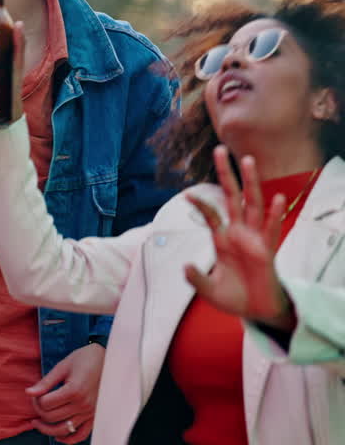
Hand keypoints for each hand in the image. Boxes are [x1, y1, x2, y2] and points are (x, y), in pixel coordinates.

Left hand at [24, 343, 103, 442]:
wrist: (109, 360)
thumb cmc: (84, 359)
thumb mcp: (62, 367)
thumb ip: (45, 382)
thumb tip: (28, 393)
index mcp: (74, 390)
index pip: (45, 404)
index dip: (35, 399)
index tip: (35, 393)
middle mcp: (83, 405)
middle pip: (51, 417)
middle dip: (38, 411)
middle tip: (37, 402)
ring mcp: (90, 413)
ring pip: (63, 430)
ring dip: (47, 429)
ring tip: (37, 423)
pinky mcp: (95, 417)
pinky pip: (81, 435)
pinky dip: (68, 439)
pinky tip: (57, 436)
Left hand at [184, 146, 296, 330]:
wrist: (258, 312)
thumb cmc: (234, 297)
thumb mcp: (209, 290)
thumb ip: (196, 279)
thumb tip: (185, 267)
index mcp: (222, 239)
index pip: (211, 214)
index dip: (200, 204)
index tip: (186, 193)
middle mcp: (238, 233)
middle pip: (232, 197)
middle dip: (226, 174)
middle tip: (219, 149)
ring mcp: (254, 239)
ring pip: (253, 205)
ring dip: (251, 183)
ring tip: (248, 160)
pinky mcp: (268, 251)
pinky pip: (271, 230)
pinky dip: (274, 215)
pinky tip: (276, 198)